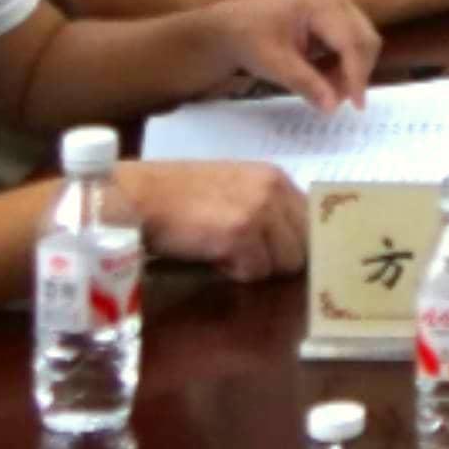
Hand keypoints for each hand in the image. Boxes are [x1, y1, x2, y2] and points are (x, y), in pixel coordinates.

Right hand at [117, 157, 311, 277]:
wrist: (137, 196)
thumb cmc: (176, 196)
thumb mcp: (232, 189)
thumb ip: (264, 207)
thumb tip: (290, 243)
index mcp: (274, 176)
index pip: (311, 221)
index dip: (296, 244)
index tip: (278, 255)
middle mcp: (273, 189)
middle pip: (304, 247)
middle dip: (277, 260)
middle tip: (243, 256)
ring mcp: (258, 211)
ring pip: (284, 263)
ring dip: (256, 266)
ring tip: (223, 252)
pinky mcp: (239, 234)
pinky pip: (255, 272)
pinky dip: (233, 272)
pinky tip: (211, 256)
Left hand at [221, 0, 376, 106]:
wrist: (237, 26)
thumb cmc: (252, 40)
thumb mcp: (275, 65)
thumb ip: (306, 84)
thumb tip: (332, 107)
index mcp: (321, 3)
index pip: (351, 43)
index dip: (356, 76)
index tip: (356, 106)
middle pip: (364, 42)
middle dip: (354, 75)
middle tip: (333, 101)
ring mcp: (340, 5)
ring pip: (363, 45)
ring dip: (349, 72)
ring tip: (323, 89)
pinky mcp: (339, 16)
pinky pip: (354, 44)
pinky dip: (343, 66)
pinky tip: (322, 76)